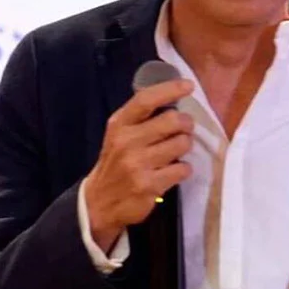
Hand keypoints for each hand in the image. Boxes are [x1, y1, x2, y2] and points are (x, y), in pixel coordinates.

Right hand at [83, 77, 194, 251]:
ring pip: (181, 144)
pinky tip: (174, 170)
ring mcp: (138, 165)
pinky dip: (183, 168)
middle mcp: (126, 142)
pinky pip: (182, 169)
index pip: (146, 100)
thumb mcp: (118, 134)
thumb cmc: (116, 162)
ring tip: (177, 150)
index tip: (188, 85)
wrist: (99, 203)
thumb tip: (174, 98)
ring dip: (185, 145)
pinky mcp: (149, 185)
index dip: (170, 89)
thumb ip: (140, 118)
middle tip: (185, 127)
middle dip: (186, 123)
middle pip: (171, 121)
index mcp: (119, 125)